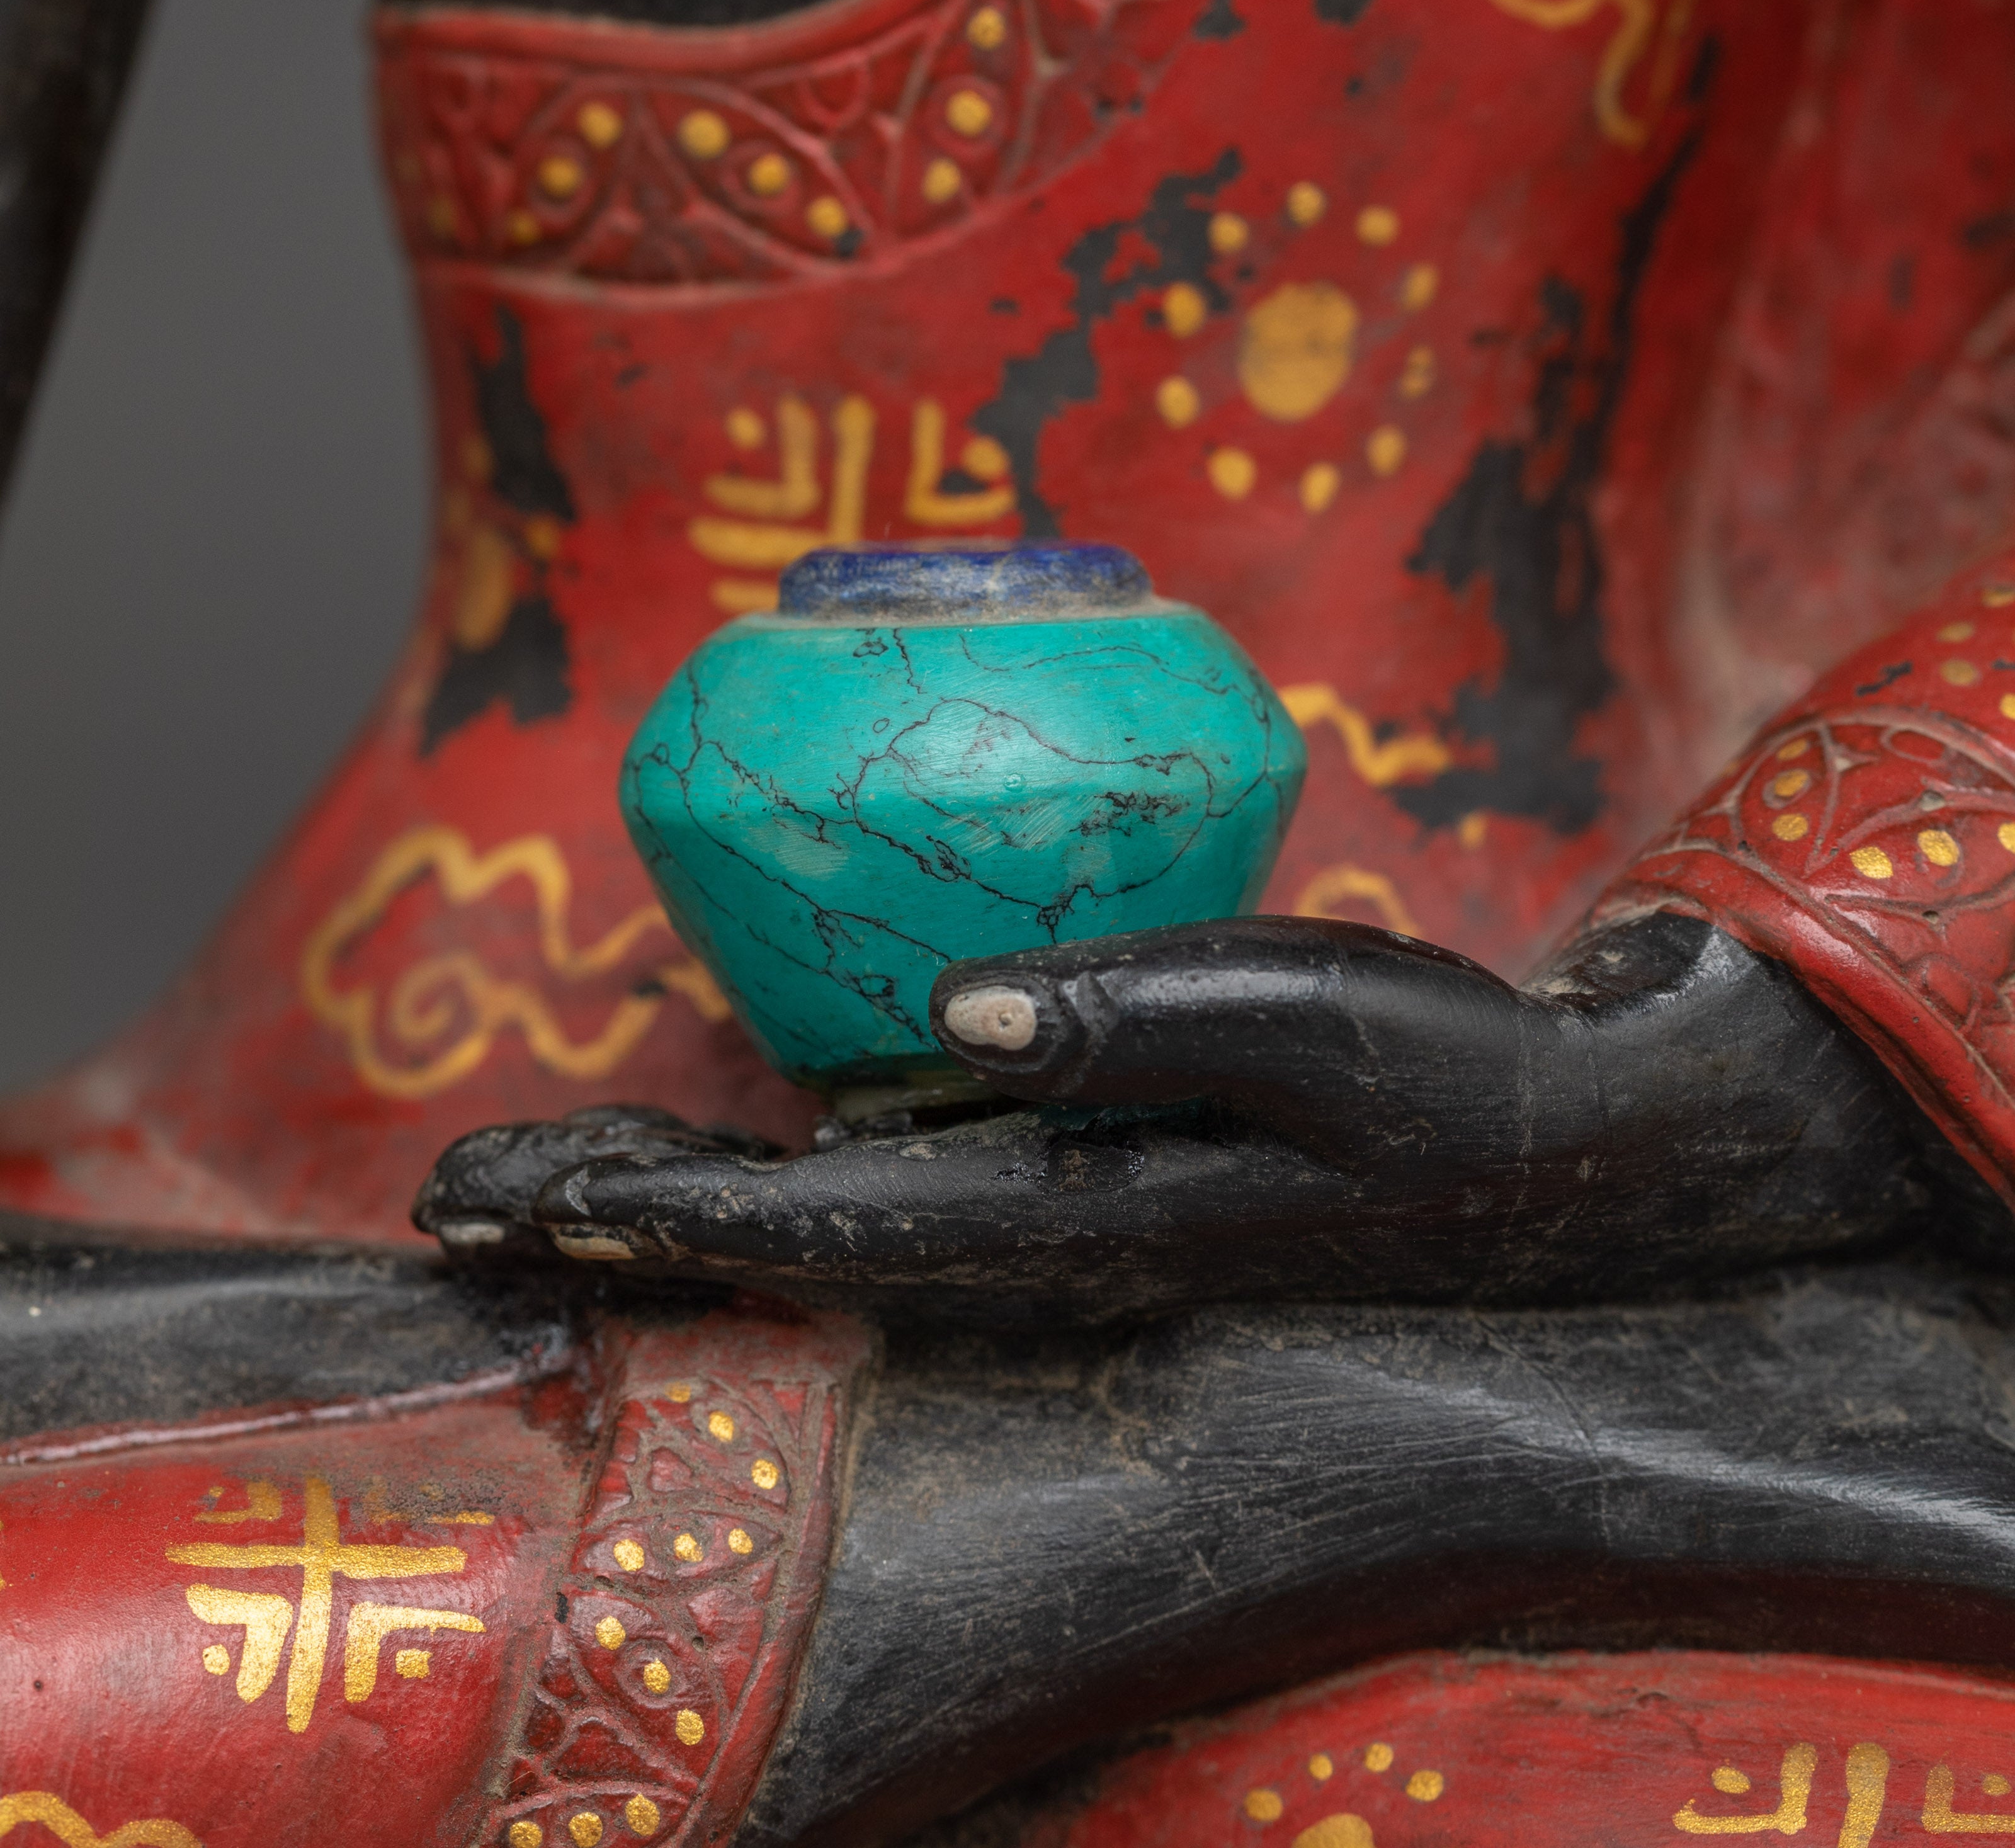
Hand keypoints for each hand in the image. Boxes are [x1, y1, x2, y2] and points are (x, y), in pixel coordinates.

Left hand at [413, 913, 1934, 1321]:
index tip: (508, 1197)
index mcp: (1070, 1212)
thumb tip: (950, 1008)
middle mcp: (1036, 1229)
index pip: (814, 1219)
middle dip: (613, 1219)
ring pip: (817, 1205)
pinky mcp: (1083, 1162)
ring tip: (537, 1169)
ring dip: (676, 1191)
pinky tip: (726, 1114)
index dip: (651, 1209)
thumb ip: (1134, 1018)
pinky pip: (891, 1159)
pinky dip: (780, 1148)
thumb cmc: (1441, 1072)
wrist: (1552, 1147)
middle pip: (779, 1232)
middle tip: (449, 1198)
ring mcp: (1052, 1205)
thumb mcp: (1310, 1016)